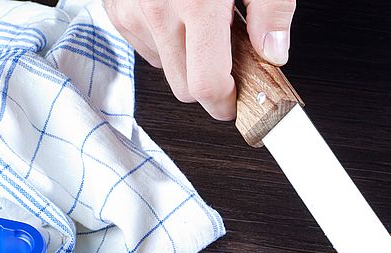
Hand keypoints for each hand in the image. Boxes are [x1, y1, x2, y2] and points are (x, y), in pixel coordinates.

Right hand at [104, 0, 295, 119]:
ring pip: (162, 66)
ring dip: (186, 57)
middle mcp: (156, 8)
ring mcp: (130, 6)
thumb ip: (272, 10)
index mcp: (197, 3)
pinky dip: (163, 36)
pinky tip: (180, 11)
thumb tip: (274, 52)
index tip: (238, 104)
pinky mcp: (116, 1)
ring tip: (205, 22)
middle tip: (232, 58)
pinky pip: (141, 41)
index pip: (206, 86)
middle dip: (210, 83)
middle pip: (183, 87)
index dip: (226, 104)